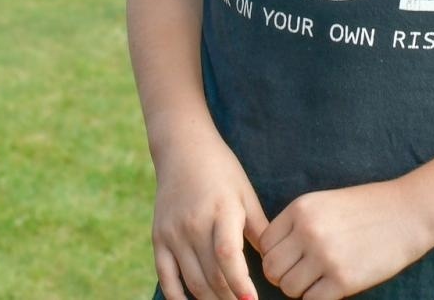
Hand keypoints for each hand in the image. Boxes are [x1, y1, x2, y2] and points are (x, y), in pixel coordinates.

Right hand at [152, 137, 269, 299]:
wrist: (182, 148)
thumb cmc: (222, 170)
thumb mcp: (246, 193)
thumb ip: (259, 228)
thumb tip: (274, 261)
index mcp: (221, 211)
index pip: (228, 255)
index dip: (240, 283)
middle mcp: (194, 224)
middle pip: (212, 275)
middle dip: (230, 297)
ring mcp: (173, 233)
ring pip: (192, 281)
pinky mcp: (158, 238)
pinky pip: (165, 277)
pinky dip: (178, 297)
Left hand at [258, 181, 433, 299]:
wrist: (408, 213)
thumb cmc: (367, 208)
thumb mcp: (325, 204)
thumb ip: (298, 224)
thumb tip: (273, 255)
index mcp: (301, 209)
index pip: (265, 243)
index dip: (276, 254)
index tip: (292, 257)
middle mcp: (309, 231)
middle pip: (271, 268)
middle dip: (282, 275)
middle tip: (303, 273)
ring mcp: (325, 256)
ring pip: (288, 288)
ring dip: (300, 289)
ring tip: (320, 279)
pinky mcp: (343, 280)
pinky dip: (318, 298)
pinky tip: (333, 285)